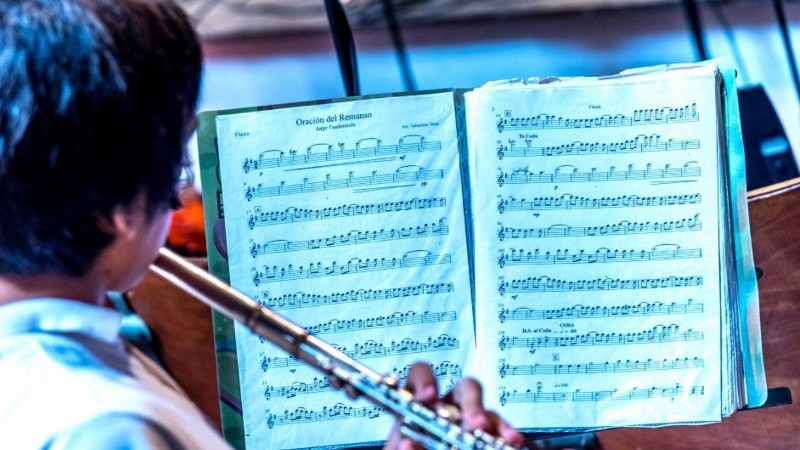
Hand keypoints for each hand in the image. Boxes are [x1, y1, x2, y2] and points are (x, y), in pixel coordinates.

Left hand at [384, 362, 526, 449]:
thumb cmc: (414, 449)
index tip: (429, 395)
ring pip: (488, 410)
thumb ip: (404, 448)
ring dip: (493, 420)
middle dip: (472, 402)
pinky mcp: (490, 435)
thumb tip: (407, 443)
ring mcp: (471, 422)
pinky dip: (506, 433)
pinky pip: (501, 429)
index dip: (424, 380)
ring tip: (497, 435)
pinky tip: (511, 441)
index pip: (421, 378)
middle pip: (464, 389)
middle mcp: (448, 410)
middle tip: (475, 422)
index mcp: (420, 408)